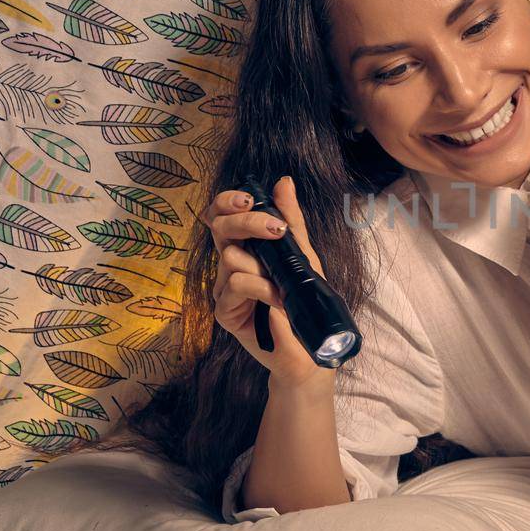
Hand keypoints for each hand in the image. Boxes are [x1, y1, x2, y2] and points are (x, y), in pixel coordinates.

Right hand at [204, 175, 327, 386]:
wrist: (309, 347)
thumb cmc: (303, 299)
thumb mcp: (302, 254)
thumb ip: (290, 220)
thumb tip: (282, 182)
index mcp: (245, 246)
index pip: (221, 214)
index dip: (227, 201)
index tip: (250, 198)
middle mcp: (229, 264)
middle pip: (219, 227)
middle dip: (248, 222)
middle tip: (276, 230)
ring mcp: (224, 288)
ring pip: (230, 257)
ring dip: (263, 266)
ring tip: (284, 283)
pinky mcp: (224, 312)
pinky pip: (237, 285)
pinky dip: (262, 288)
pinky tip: (278, 299)